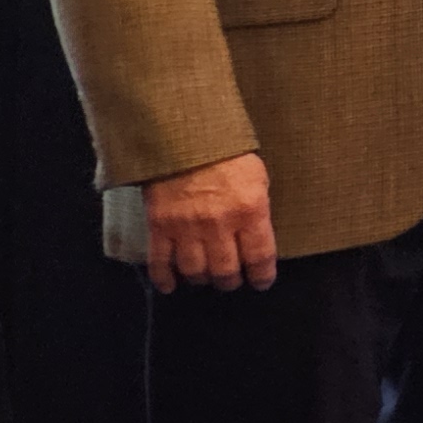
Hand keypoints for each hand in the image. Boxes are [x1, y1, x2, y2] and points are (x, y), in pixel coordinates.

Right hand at [143, 152, 274, 293]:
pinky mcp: (160, 226)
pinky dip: (165, 279)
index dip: (262, 275)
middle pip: (225, 270)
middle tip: (230, 280)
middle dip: (229, 281)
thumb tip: (257, 237)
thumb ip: (257, 209)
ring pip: (195, 271)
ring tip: (205, 278)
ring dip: (201, 279)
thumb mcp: (257, 178)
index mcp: (250, 211)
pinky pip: (160, 263)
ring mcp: (187, 227)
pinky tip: (170, 286)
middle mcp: (219, 224)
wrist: (183, 137)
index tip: (261, 283)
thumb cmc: (227, 154)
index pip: (260, 256)